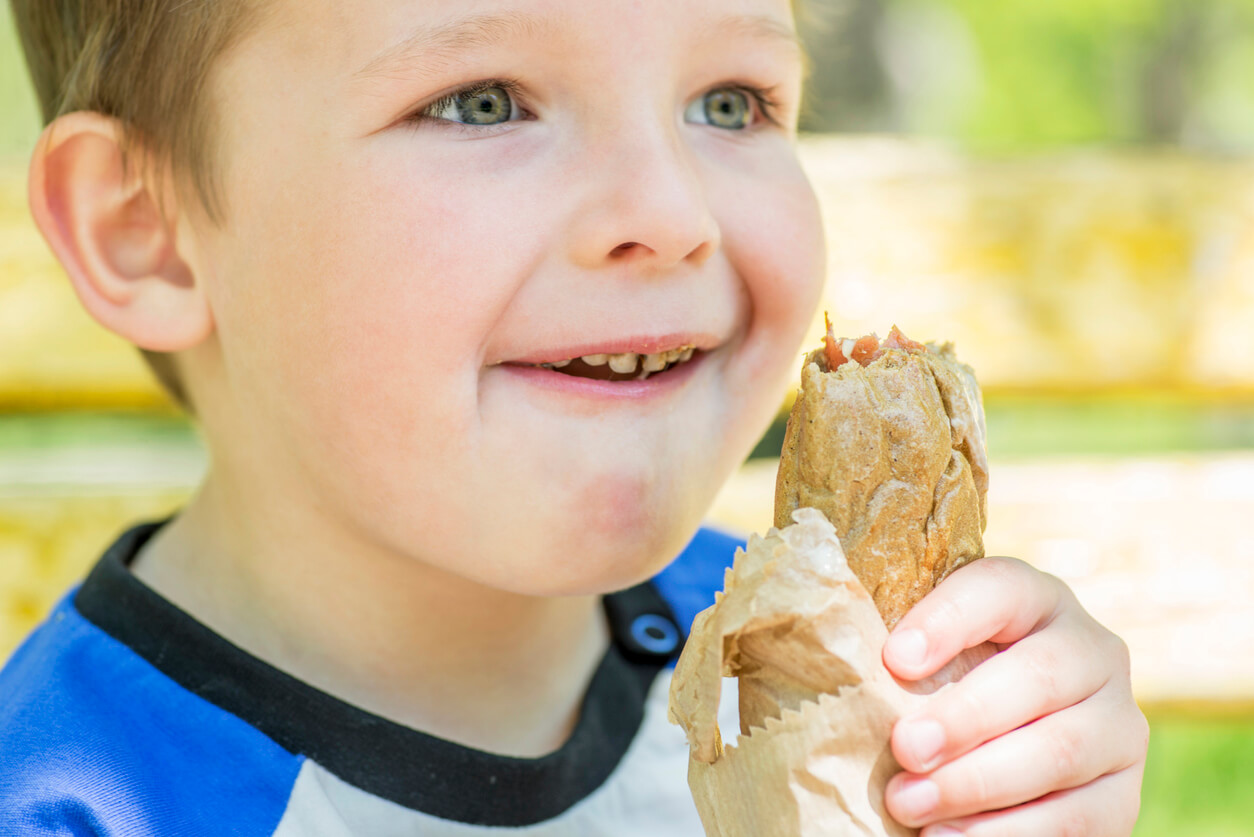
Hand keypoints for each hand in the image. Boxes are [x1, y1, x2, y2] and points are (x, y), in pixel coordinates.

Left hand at [880, 557, 1147, 835]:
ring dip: (977, 784)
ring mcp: (1117, 725)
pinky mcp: (1121, 795)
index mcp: (1037, 600)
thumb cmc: (940, 689)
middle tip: (904, 748)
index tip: (895, 659)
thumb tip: (838, 665)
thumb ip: (901, 654)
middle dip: (964, 717)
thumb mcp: (928, 657)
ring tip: (909, 804)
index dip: (948, 620)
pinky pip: (1075, 819)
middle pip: (1037, 677)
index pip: (1001, 590)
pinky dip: (1007, 833)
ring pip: (1058, 751)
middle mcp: (1092, 653)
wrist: (1002, 746)